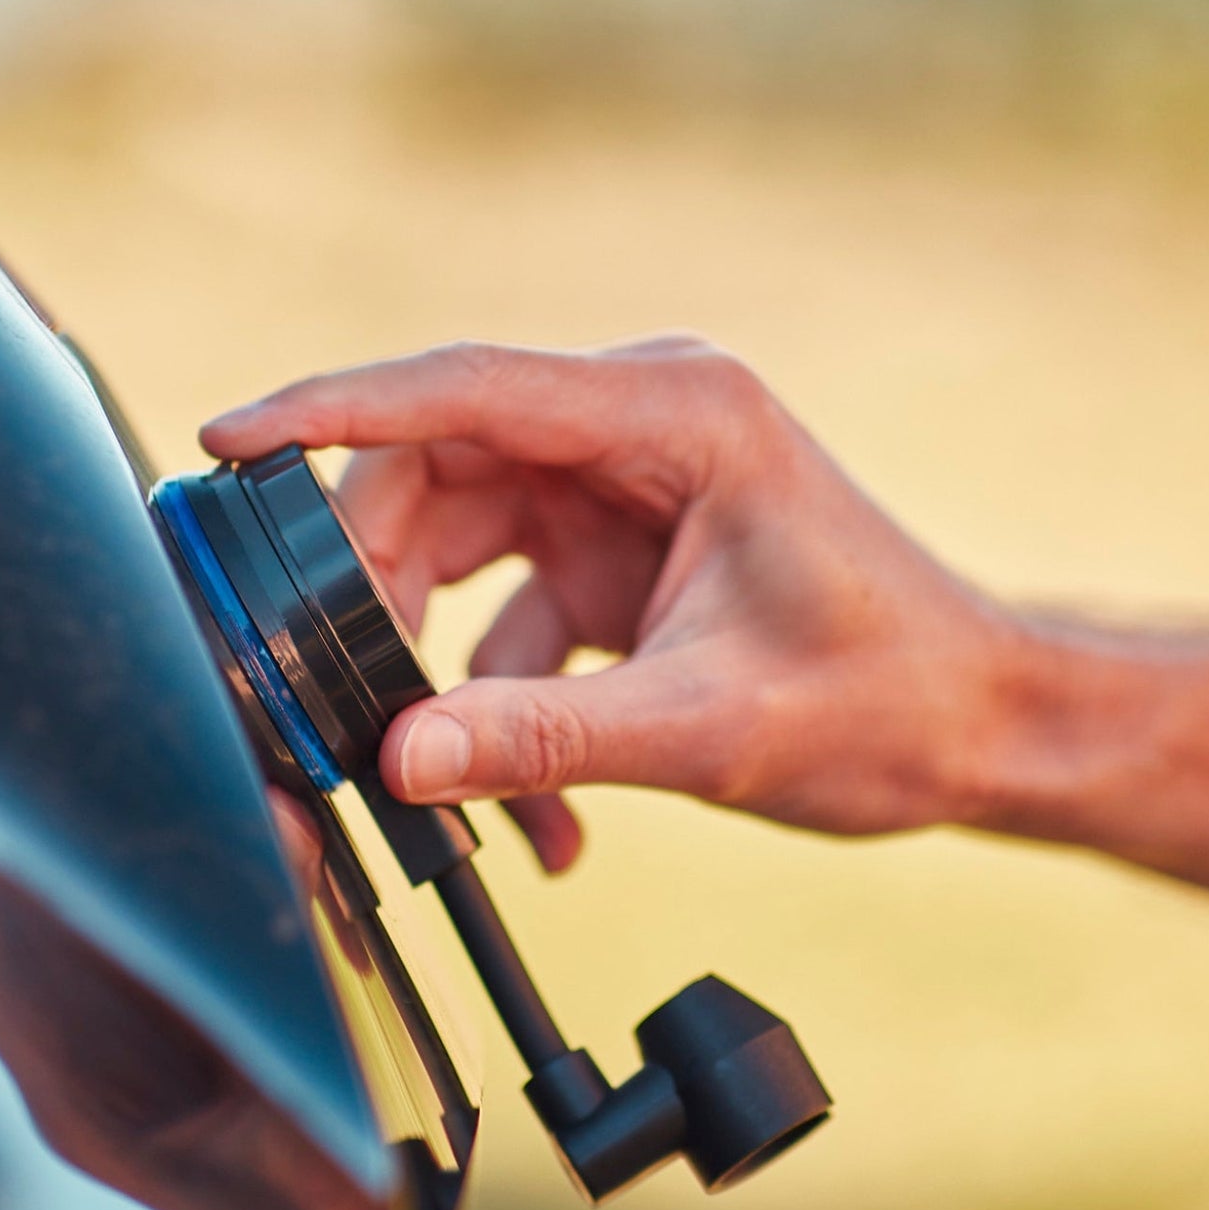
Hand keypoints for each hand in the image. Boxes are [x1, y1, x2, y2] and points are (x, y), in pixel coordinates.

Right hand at [203, 337, 1021, 870]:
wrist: (984, 731)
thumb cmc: (887, 702)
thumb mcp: (708, 726)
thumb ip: (546, 738)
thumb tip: (397, 759)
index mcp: (675, 415)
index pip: (466, 388)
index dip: (332, 409)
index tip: (224, 440)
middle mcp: (639, 431)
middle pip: (441, 475)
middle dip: (376, 592)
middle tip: (335, 700)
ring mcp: (625, 495)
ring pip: (459, 549)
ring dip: (437, 668)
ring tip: (443, 785)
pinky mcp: (622, 560)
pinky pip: (511, 617)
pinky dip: (503, 708)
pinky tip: (541, 821)